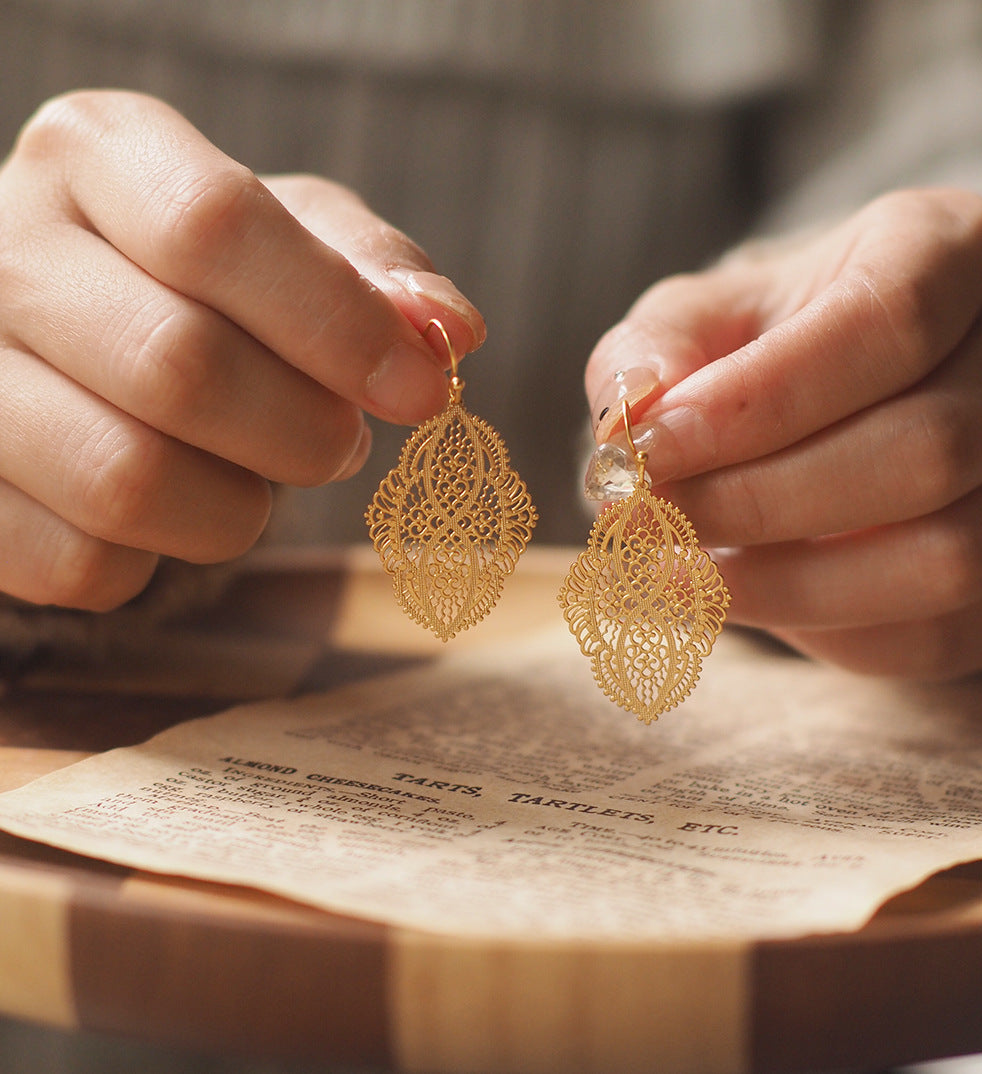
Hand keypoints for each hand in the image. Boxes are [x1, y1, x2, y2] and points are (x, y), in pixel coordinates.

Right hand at [0, 90, 482, 610]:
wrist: (80, 346)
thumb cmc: (210, 287)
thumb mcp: (298, 242)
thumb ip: (376, 271)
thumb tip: (447, 330)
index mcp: (99, 155)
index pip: (217, 227)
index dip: (339, 324)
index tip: (422, 389)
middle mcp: (1, 247)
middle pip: (178, 366)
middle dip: (302, 432)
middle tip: (340, 443)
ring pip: (127, 482)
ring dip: (239, 508)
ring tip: (257, 475)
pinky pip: (83, 564)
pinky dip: (162, 558)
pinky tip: (174, 508)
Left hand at [585, 189, 981, 677]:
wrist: (852, 402)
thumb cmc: (769, 351)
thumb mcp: (702, 320)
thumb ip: (653, 350)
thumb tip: (633, 409)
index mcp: (954, 250)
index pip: (886, 323)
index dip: (757, 404)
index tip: (647, 453)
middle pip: (928, 451)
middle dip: (761, 503)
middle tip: (647, 524)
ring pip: (950, 557)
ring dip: (789, 584)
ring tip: (681, 574)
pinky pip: (946, 634)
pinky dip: (829, 633)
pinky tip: (750, 599)